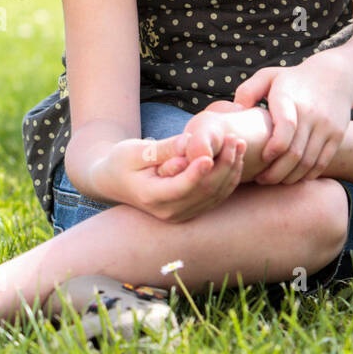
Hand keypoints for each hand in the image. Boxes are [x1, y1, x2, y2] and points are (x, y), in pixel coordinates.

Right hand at [100, 118, 246, 223]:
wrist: (113, 181)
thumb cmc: (121, 161)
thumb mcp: (135, 151)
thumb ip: (163, 149)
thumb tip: (189, 141)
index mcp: (151, 197)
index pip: (180, 188)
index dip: (197, 173)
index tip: (210, 155)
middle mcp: (169, 211)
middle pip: (204, 192)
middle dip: (223, 165)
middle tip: (234, 139)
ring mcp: (181, 214)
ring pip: (215, 195)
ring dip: (231, 169)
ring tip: (238, 143)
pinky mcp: (190, 210)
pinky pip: (215, 197)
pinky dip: (228, 177)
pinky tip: (235, 157)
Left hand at [232, 55, 352, 184]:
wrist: (335, 76)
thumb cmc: (292, 79)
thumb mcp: (269, 76)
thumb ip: (248, 91)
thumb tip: (235, 112)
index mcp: (289, 98)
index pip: (285, 128)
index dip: (273, 149)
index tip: (262, 159)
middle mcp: (310, 112)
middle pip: (295, 153)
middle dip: (276, 172)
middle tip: (262, 179)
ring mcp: (326, 125)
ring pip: (308, 162)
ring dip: (290, 177)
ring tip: (276, 180)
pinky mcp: (337, 135)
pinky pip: (322, 162)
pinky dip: (308, 174)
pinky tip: (294, 176)